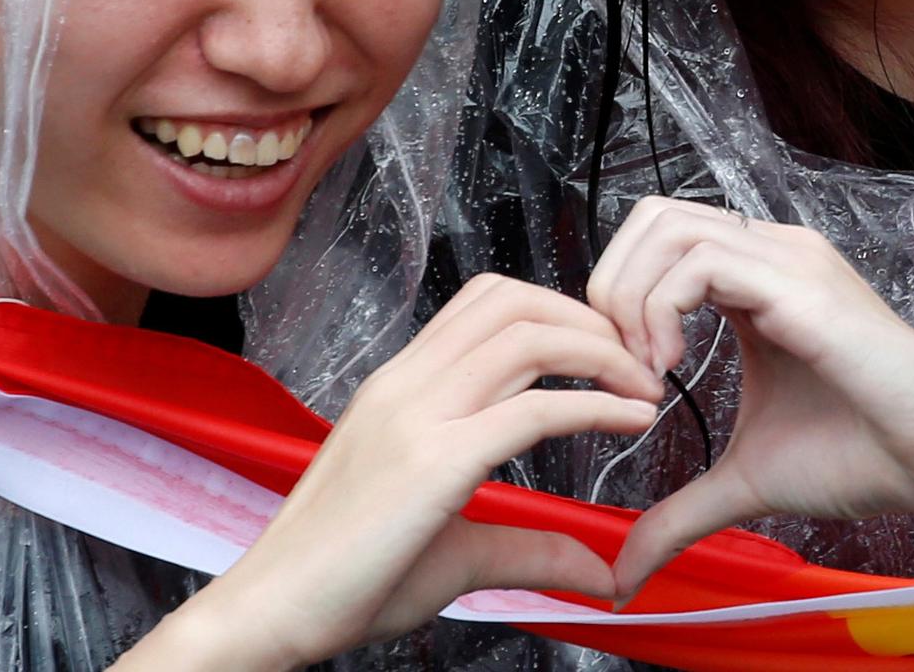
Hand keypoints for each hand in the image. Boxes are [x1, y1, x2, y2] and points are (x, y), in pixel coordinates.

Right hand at [122, 274, 663, 669]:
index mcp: (400, 387)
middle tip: (639, 361)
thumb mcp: (452, 550)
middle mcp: (405, 385)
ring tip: (644, 386)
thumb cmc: (345, 582)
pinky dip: (595, 406)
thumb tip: (599, 570)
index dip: (559, 311)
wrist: (270, 613)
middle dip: (591, 318)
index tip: (606, 353)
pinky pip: (532, 410)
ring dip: (602, 352)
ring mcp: (415, 416)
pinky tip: (630, 420)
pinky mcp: (433, 462)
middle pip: (514, 301)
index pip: (487, 304)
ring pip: (527, 337)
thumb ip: (527, 547)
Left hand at [586, 197, 913, 598]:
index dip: (618, 296)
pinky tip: (671, 371)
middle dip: (612, 285)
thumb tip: (625, 574)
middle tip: (622, 365)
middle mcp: (771, 254)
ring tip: (648, 373)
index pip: (658, 237)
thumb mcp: (746, 481)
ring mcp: (788, 261)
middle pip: (653, 215)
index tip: (624, 378)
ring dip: (633, 299)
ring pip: (669, 227)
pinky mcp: (801, 286)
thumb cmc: (863, 457)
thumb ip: (681, 513)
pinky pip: (699, 263)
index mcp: (756, 280)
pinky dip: (660, 311)